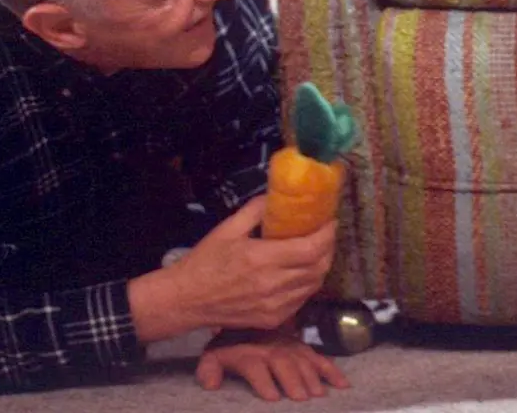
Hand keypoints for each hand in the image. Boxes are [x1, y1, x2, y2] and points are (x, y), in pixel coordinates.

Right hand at [172, 195, 336, 330]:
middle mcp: (273, 285)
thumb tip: (276, 196)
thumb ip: (255, 210)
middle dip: (328, 248)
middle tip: (326, 234)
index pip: (311, 249)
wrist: (186, 300)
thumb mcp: (227, 229)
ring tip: (317, 251)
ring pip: (314, 285)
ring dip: (321, 267)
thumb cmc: (205, 262)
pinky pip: (301, 300)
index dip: (327, 235)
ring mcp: (275, 306)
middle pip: (319, 267)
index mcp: (262, 259)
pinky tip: (301, 273)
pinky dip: (308, 284)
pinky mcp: (273, 320)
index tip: (331, 221)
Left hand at [197, 329, 351, 401]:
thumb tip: (210, 384)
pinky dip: (332, 371)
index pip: (256, 367)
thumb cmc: (232, 344)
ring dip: (311, 377)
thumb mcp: (214, 354)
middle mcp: (272, 350)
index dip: (263, 381)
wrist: (249, 319)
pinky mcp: (304, 349)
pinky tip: (342, 385)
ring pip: (303, 362)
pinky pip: (320, 359)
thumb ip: (209, 368)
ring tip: (318, 394)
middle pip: (284, 365)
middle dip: (292, 380)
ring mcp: (291, 348)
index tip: (271, 397)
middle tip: (300, 397)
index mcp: (250, 353)